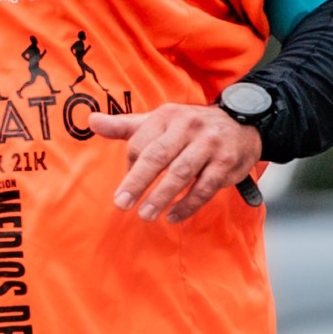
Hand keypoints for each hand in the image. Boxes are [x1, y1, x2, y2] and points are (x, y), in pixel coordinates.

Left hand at [88, 104, 262, 221]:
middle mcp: (188, 127)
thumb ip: (125, 126)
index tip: (126, 188)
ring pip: (181, 173)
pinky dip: (188, 204)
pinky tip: (172, 217)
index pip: (141, 143)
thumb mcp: (158, 122)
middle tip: (121, 204)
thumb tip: (91, 121)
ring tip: (145, 215)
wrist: (241, 125)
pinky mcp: (226, 163)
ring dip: (162, 196)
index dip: (131, 166)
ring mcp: (209, 144)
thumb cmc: (189, 128)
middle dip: (138, 181)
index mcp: (167, 116)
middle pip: (158, 156)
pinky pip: (205, 187)